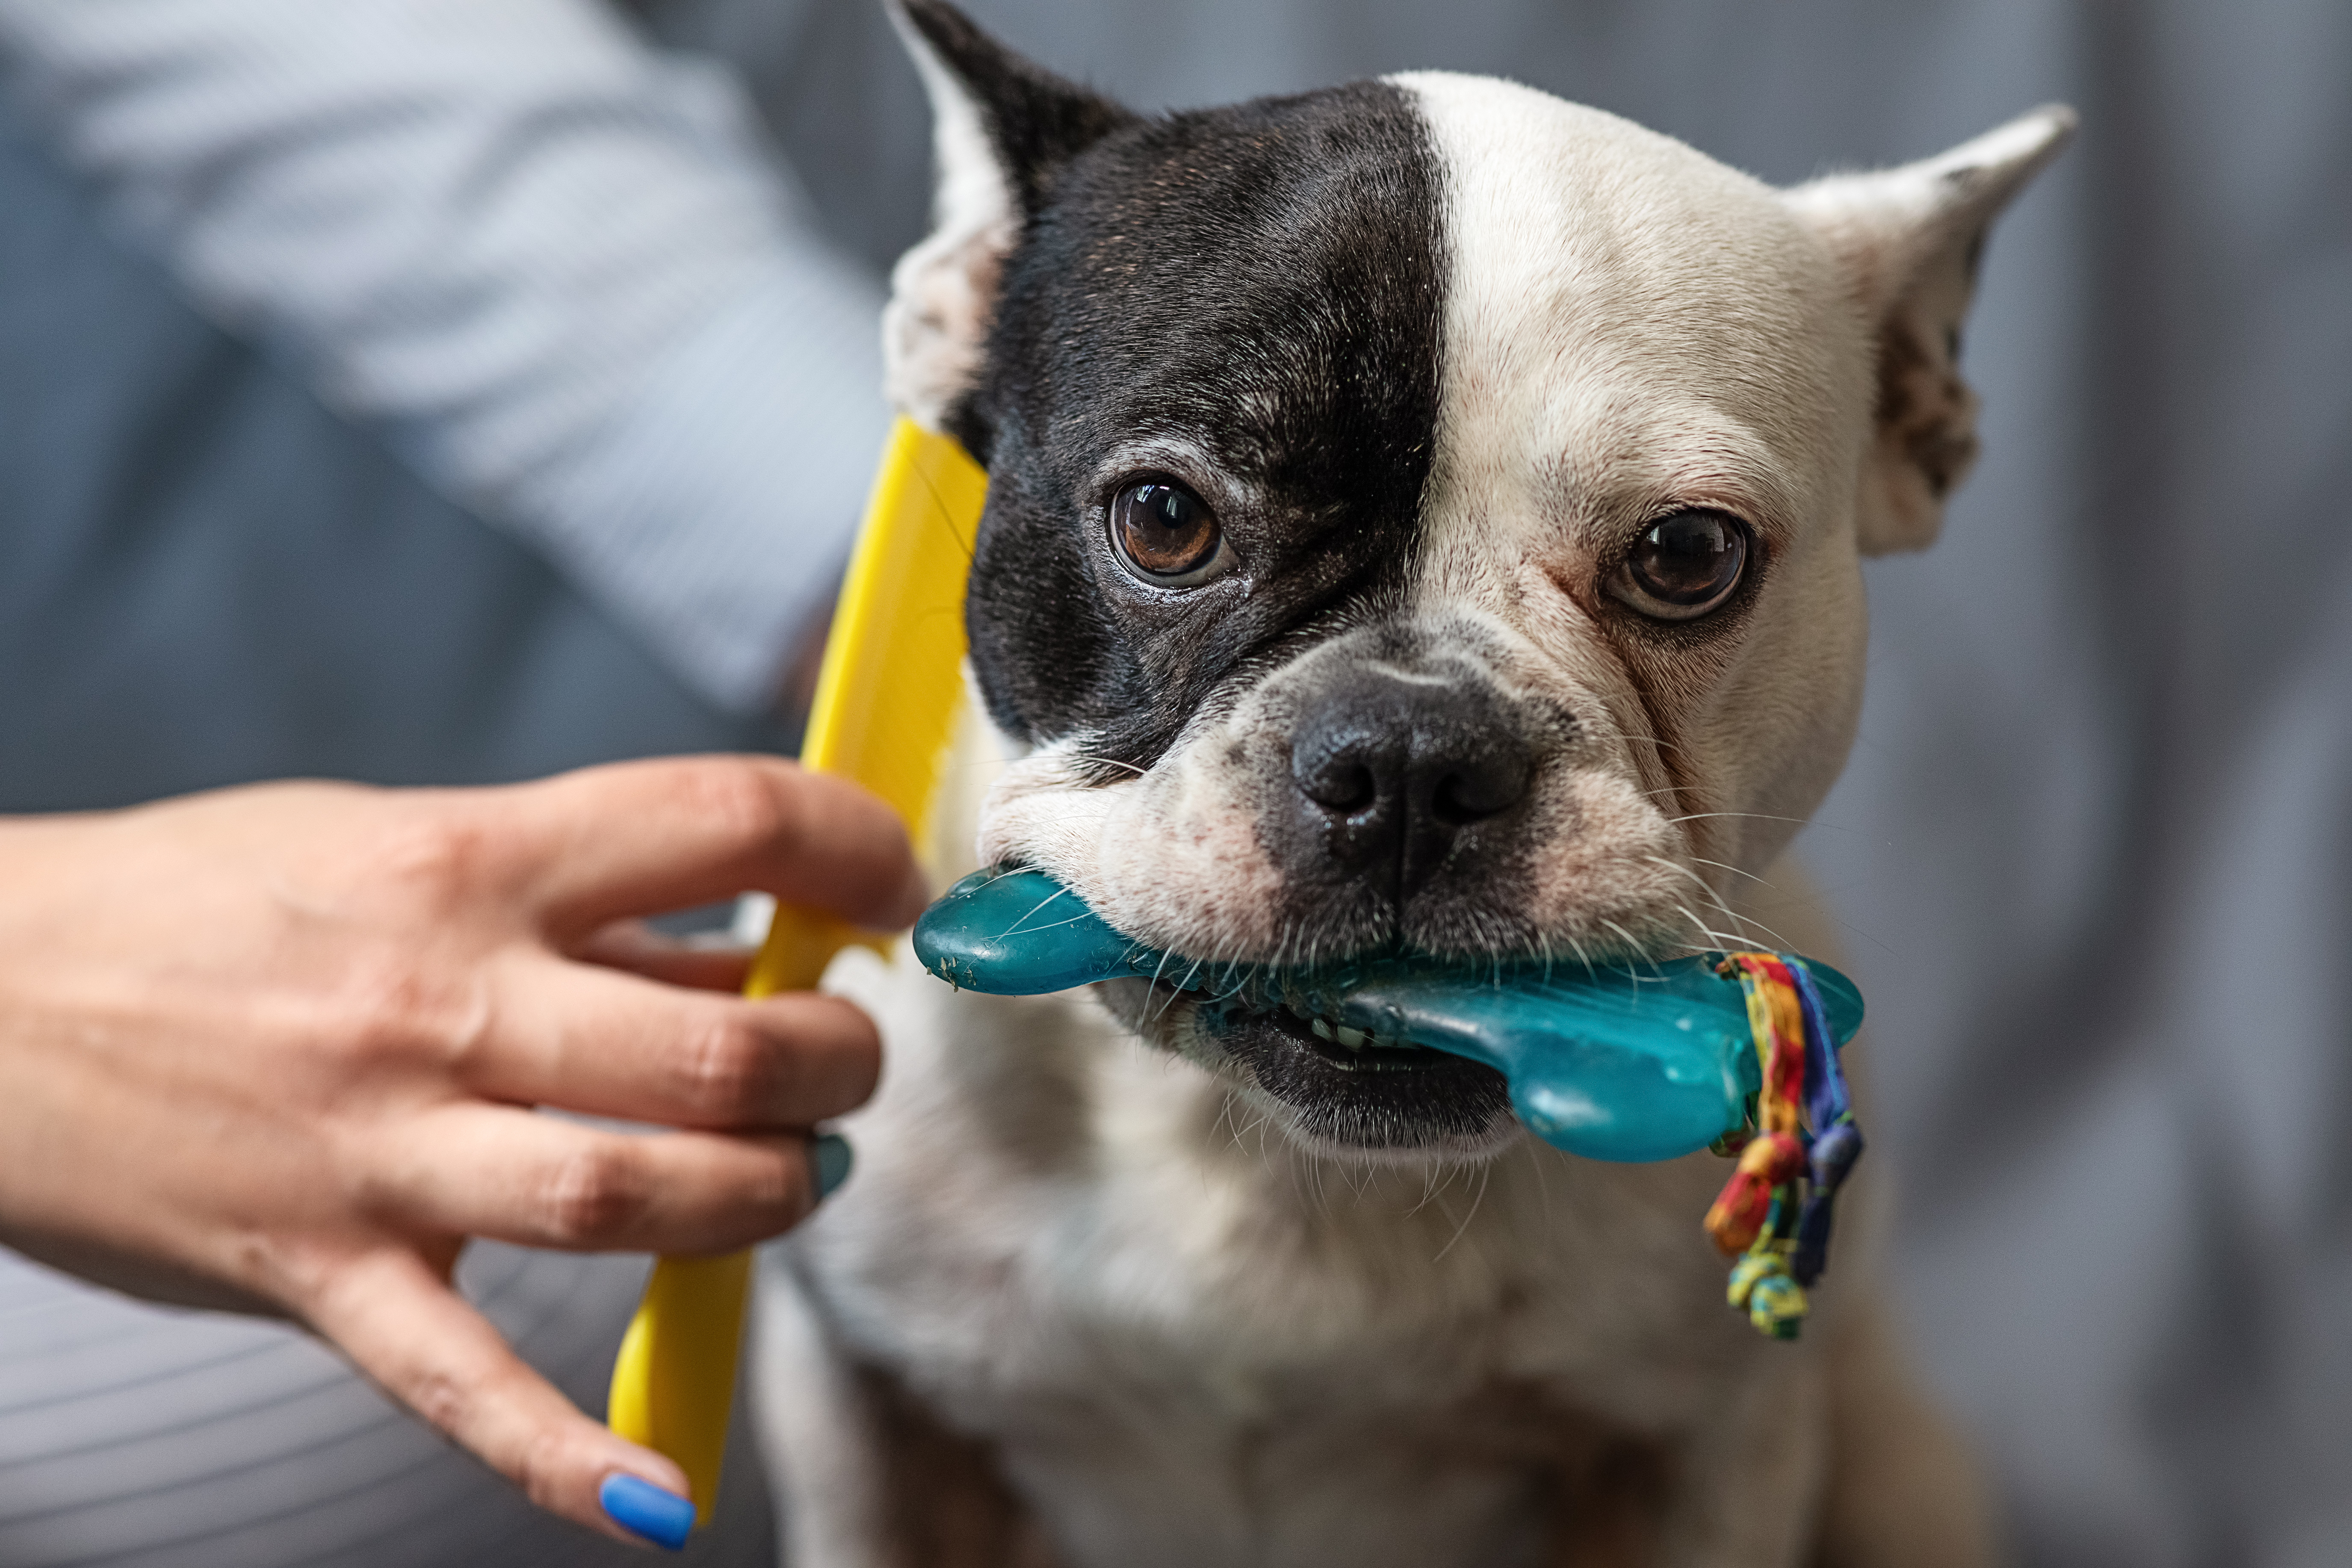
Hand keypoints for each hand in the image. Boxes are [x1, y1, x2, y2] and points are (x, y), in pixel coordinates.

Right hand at [0, 756, 923, 1544]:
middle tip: (847, 1063)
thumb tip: (763, 939)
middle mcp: (436, 1001)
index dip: (850, 849)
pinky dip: (564, 1452)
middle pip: (710, 1044)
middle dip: (832, 1060)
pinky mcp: (316, 1272)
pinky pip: (460, 1384)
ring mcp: (376, 1149)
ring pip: (627, 1197)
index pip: (724, 822)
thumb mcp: (402, 843)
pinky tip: (657, 1504)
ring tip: (795, 1174)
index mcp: (468, 860)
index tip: (888, 890)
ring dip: (760, 1197)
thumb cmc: (207, 904)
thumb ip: (590, 902)